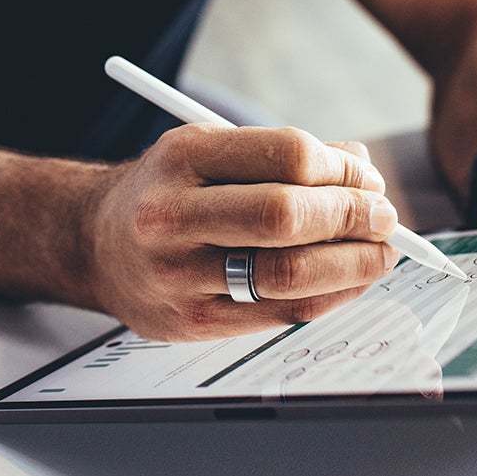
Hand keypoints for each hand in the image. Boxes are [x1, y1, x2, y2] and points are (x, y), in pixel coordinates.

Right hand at [85, 124, 401, 341]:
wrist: (94, 245)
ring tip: (377, 252)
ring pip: (290, 276)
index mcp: (181, 158)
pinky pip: (281, 315)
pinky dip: (331, 296)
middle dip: (353, 217)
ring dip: (353, 264)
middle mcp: (171, 217)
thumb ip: (282, 156)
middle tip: (383, 217)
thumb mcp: (209, 152)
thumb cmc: (166, 194)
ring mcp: (178, 276)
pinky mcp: (191, 323)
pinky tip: (346, 280)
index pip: (287, 155)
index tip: (366, 178)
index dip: (342, 170)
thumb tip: (363, 170)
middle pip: (286, 217)